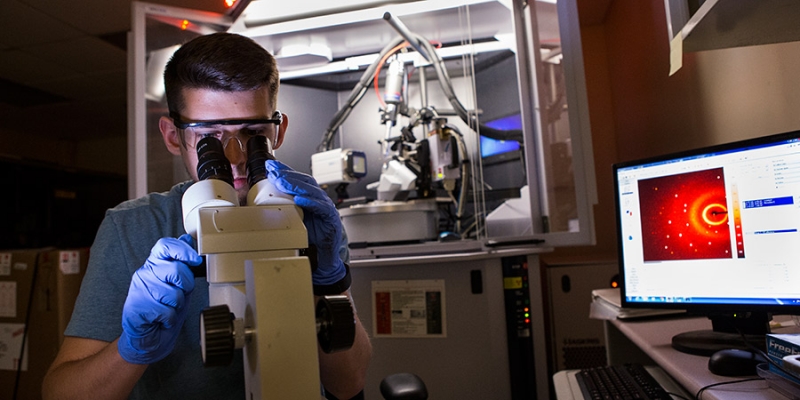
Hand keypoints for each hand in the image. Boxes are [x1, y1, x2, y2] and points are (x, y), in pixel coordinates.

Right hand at [118, 234, 201, 363]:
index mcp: (154, 264)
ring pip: (173, 293)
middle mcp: (144, 274)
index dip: (183, 250)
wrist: (146, 336)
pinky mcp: (136, 308)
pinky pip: (166, 312)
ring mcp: (139, 290)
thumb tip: (187, 239)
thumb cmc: (163, 308)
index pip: (165, 245)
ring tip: (168, 308)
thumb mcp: (177, 283)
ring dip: (177, 305)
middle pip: (175, 269)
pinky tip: (162, 319)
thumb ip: (182, 263)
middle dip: (186, 285)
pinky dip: (169, 319)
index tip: (195, 260)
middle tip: (180, 294)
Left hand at [266, 159, 349, 294]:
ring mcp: (326, 209)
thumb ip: (282, 210)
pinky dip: (311, 202)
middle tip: (273, 171)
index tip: (270, 166)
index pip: (298, 180)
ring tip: (282, 182)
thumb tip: (261, 202)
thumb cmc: (309, 240)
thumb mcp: (292, 221)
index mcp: (310, 199)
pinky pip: (322, 208)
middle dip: (288, 174)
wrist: (324, 259)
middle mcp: (319, 201)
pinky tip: (300, 199)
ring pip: (313, 192)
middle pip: (305, 181)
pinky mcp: (331, 220)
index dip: (285, 171)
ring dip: (296, 185)